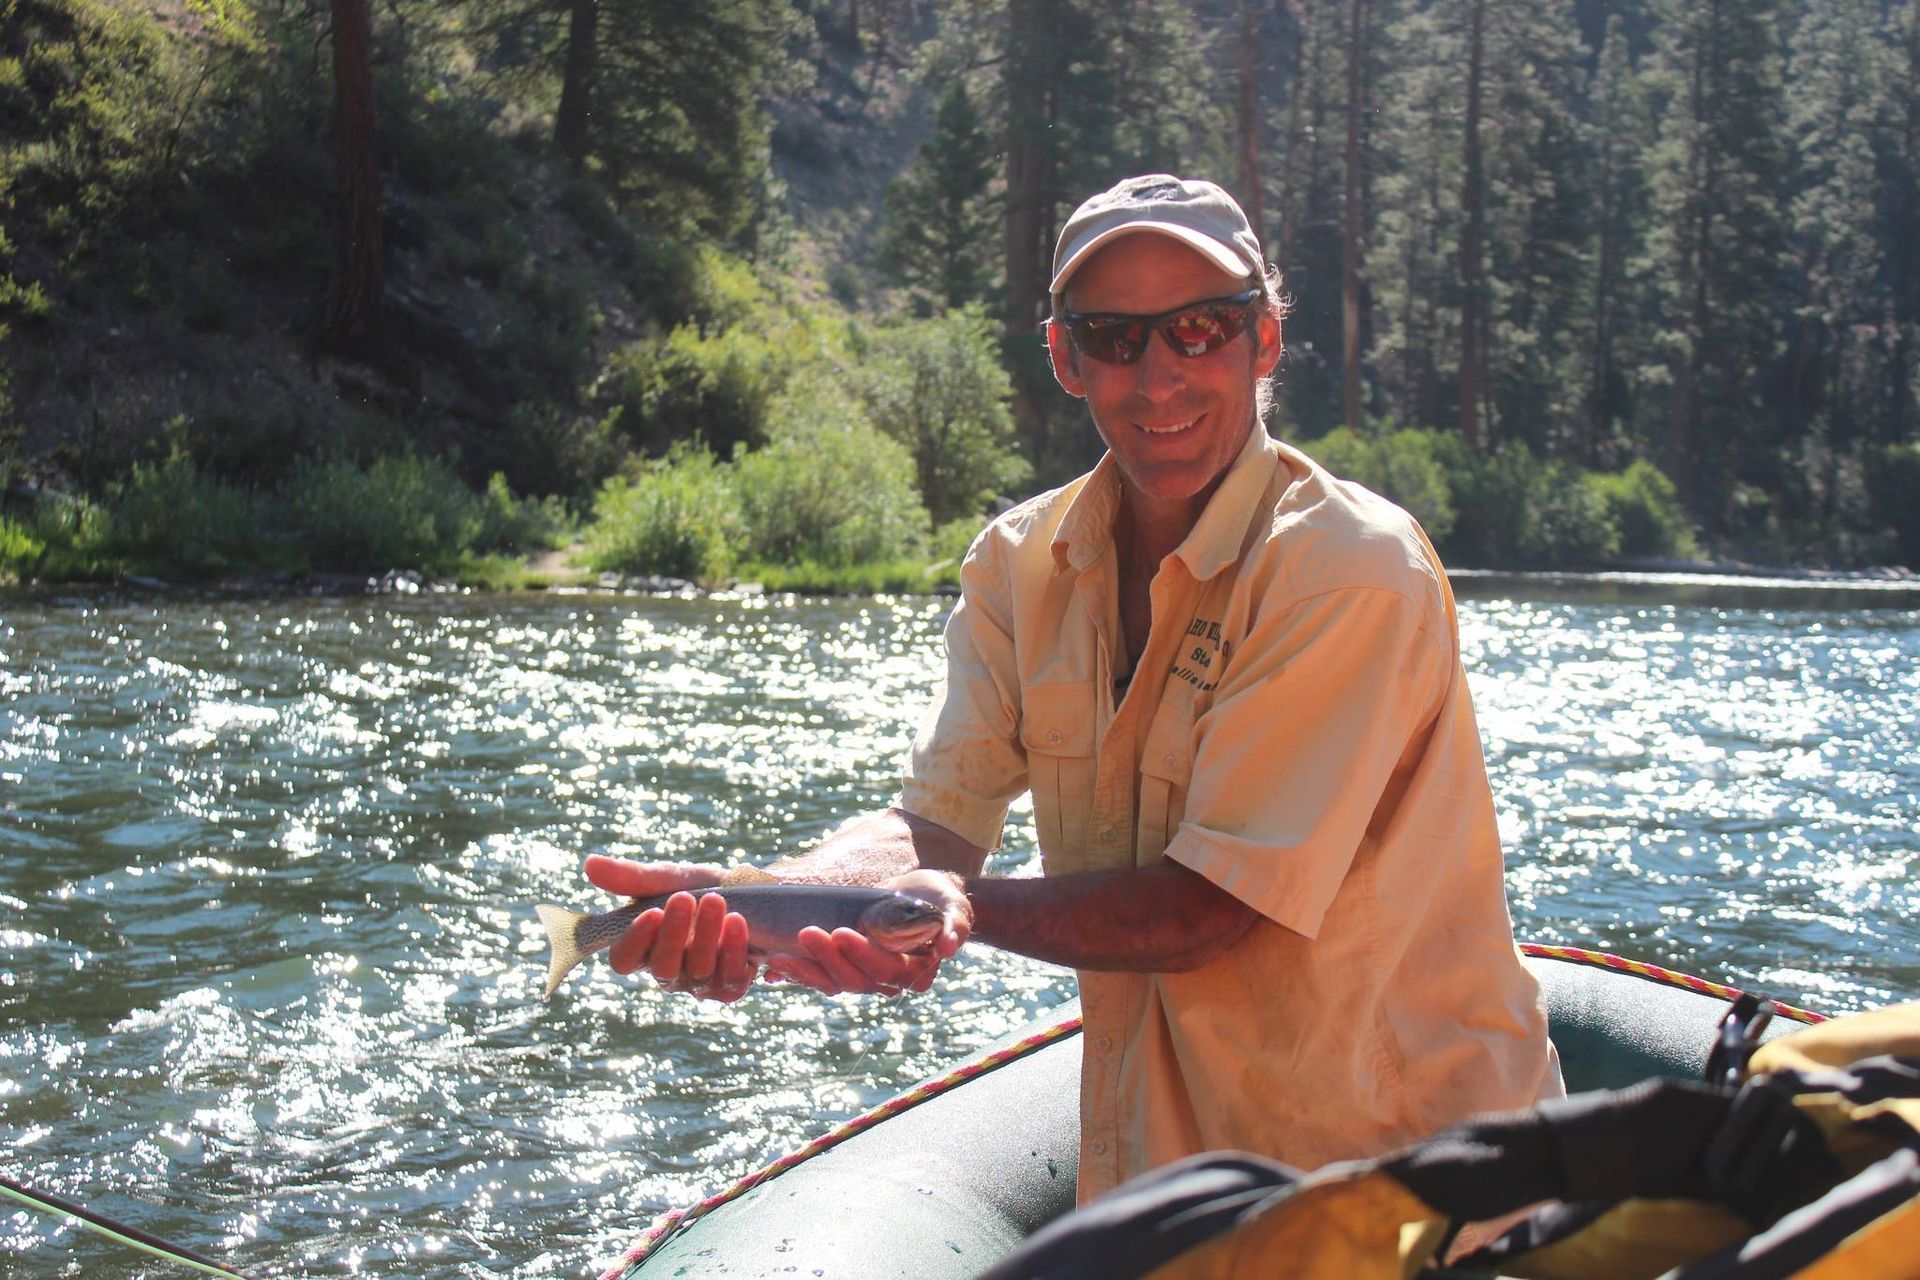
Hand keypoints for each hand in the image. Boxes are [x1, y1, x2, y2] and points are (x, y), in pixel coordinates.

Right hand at [582, 855, 757, 1002]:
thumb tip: (589, 864)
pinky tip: (736, 922)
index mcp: (643, 948)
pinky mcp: (730, 987)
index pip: (624, 960)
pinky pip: (730, 981)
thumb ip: (631, 877)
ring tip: (716, 901)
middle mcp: (668, 971)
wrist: (749, 892)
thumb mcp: (667, 878)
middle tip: (685, 898)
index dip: (634, 941)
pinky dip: (733, 950)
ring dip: (706, 936)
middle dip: (674, 933)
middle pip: (662, 967)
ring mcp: (698, 983)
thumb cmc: (698, 887)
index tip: (651, 911)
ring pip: (698, 973)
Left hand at [762, 870, 970, 996]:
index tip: (840, 932)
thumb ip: (955, 925)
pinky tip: (775, 964)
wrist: (925, 896)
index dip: (862, 955)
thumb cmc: (941, 900)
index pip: (886, 971)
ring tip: (779, 956)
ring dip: (806, 971)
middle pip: (855, 980)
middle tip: (806, 932)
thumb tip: (948, 946)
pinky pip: (820, 978)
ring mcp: (865, 976)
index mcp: (915, 972)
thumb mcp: (954, 907)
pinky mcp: (845, 967)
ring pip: (833, 984)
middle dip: (828, 958)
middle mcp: (889, 981)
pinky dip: (798, 973)